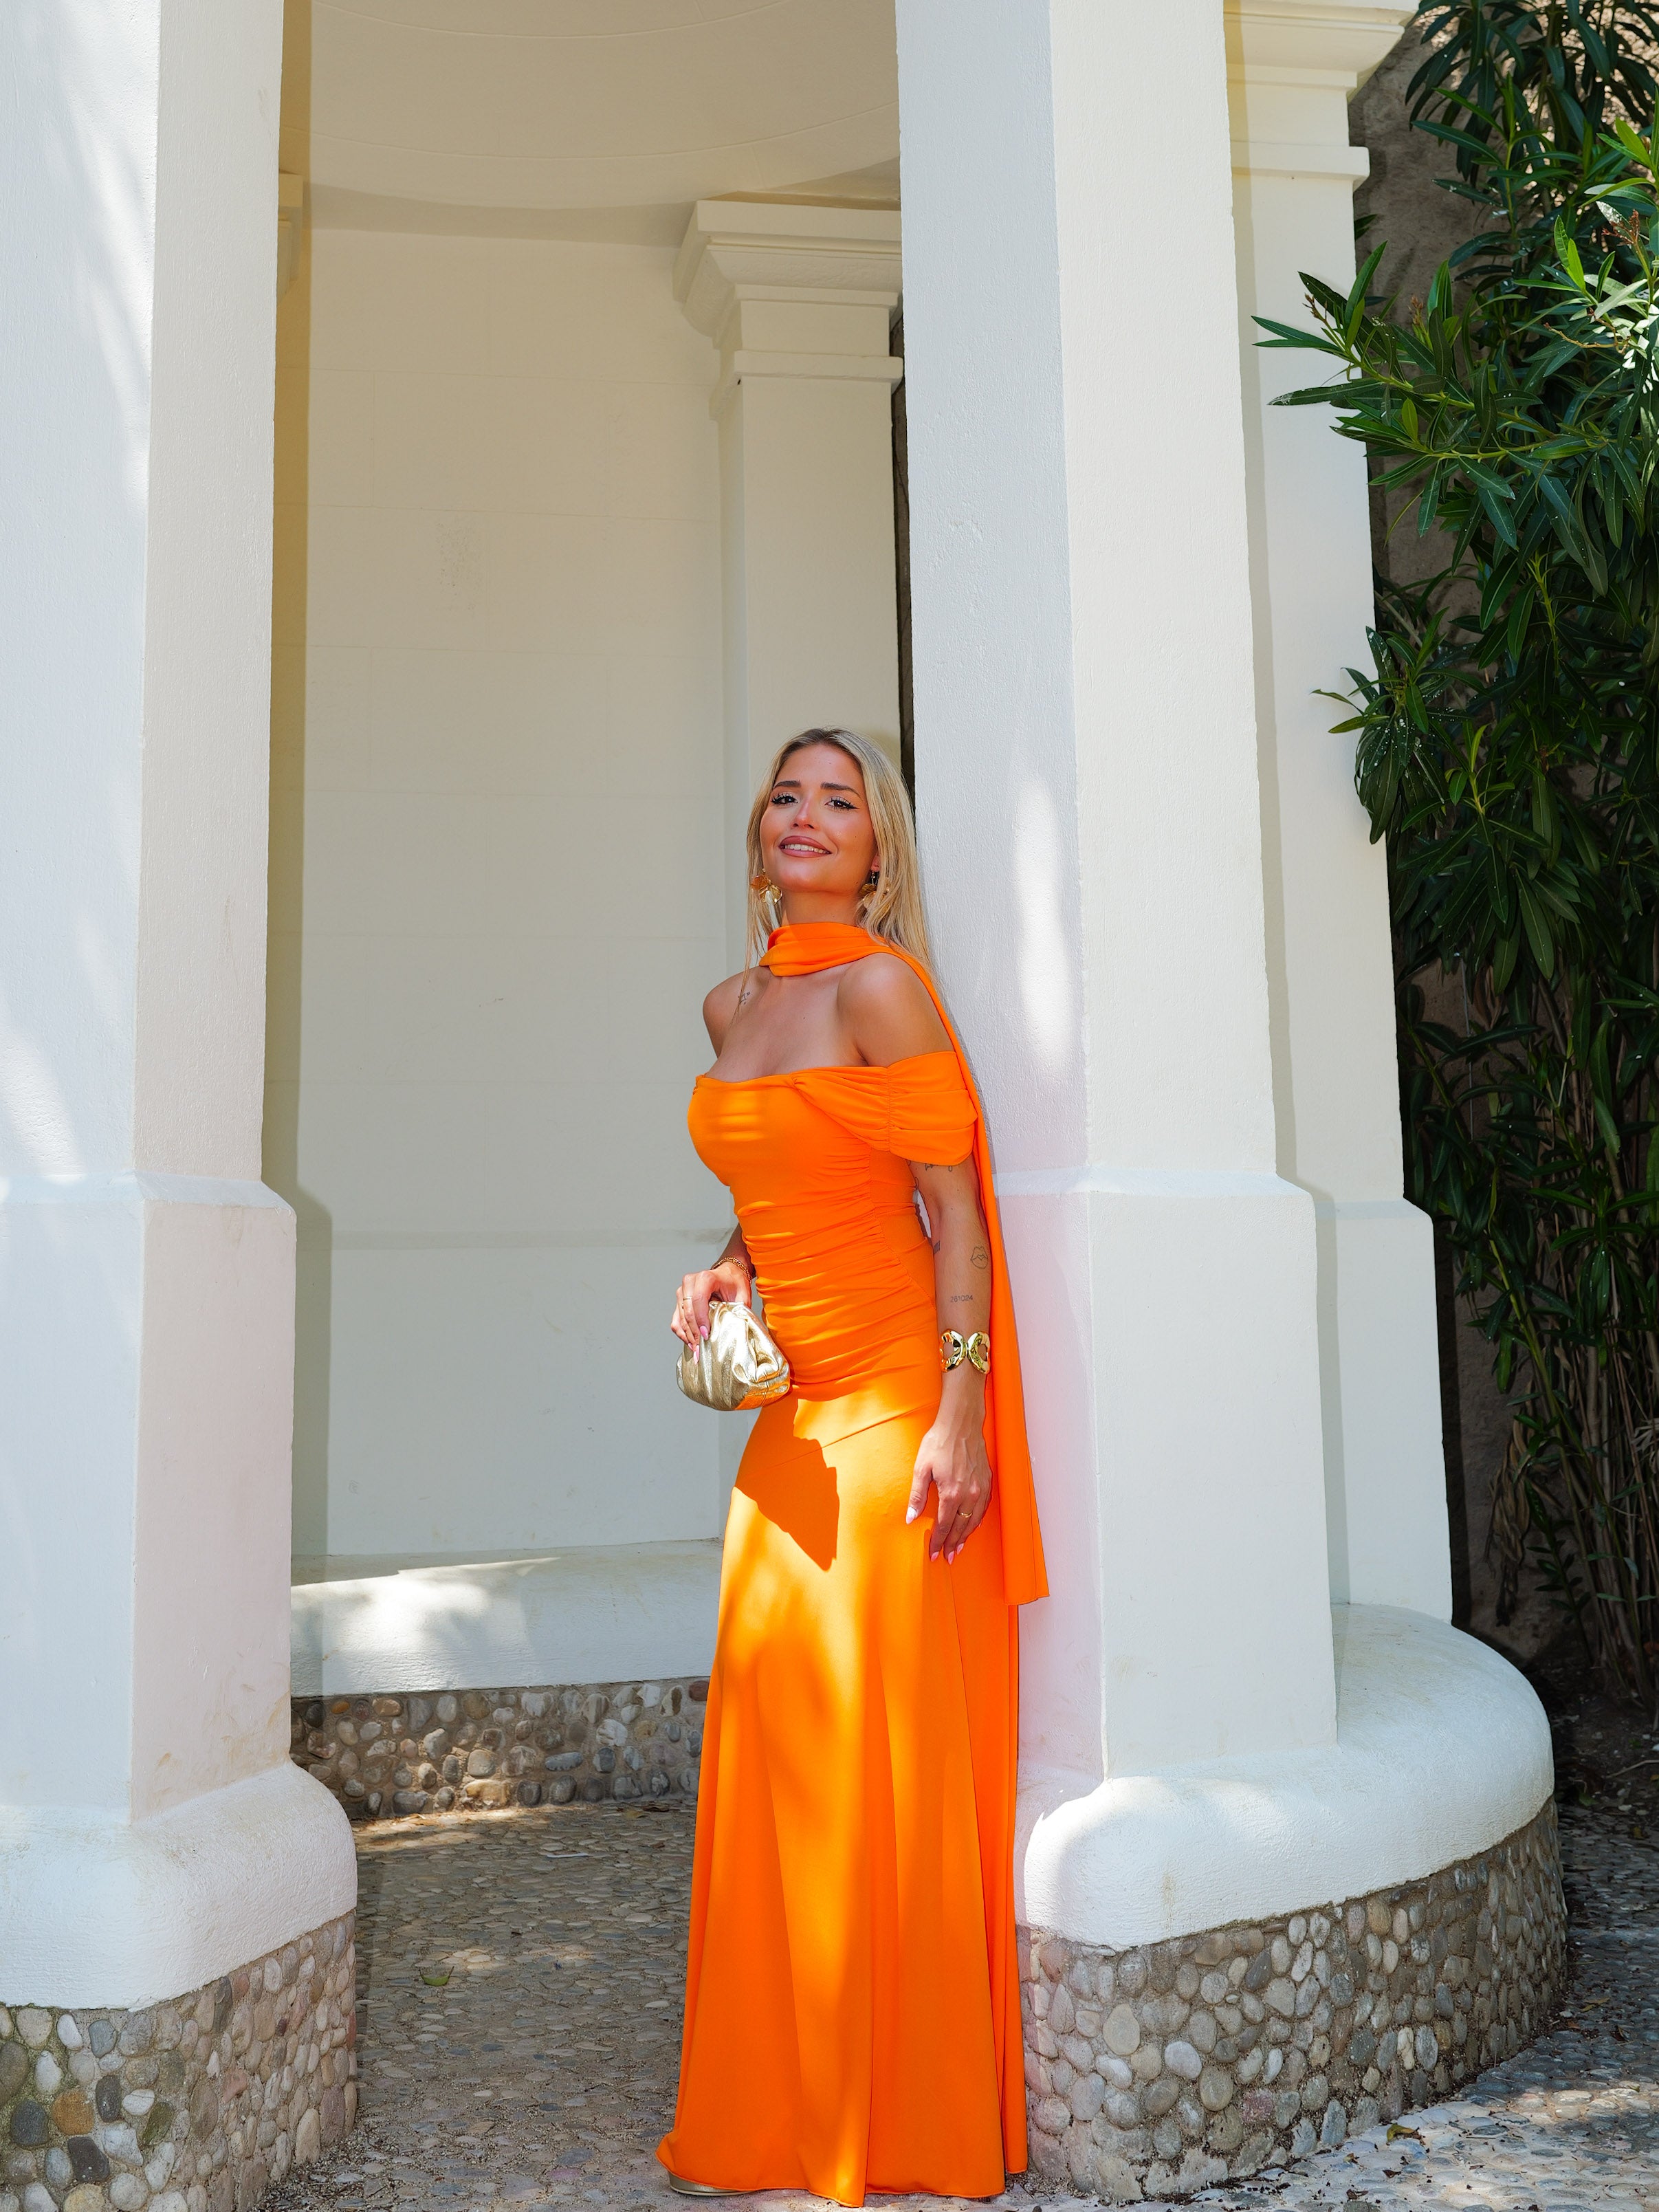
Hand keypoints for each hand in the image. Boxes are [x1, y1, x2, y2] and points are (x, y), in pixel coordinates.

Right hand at [670, 1258, 752, 1345]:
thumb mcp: (742, 1294)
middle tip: (701, 1350)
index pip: (698, 1300)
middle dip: (695, 1333)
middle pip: (688, 1312)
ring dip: (688, 1336)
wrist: (728, 1274)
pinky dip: (683, 1333)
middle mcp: (690, 1282)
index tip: (707, 1335)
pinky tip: (692, 1343)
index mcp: (705, 1278)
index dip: (701, 1320)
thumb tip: (734, 1330)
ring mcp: (682, 1291)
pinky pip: (676, 1321)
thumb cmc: (734, 1282)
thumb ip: (739, 1310)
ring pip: (681, 1319)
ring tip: (697, 1350)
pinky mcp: (679, 1301)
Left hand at [906, 1401, 992, 1563]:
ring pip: (974, 1520)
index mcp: (950, 1493)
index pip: (943, 1526)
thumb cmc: (939, 1443)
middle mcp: (969, 1495)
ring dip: (966, 1536)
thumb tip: (911, 1518)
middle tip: (947, 1557)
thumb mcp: (921, 1468)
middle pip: (960, 1527)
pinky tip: (972, 1525)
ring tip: (959, 1547)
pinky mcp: (987, 1481)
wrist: (961, 1424)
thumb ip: (917, 1496)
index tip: (933, 1554)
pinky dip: (977, 1520)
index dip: (938, 1542)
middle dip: (952, 1544)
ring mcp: (980, 1488)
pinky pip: (983, 1508)